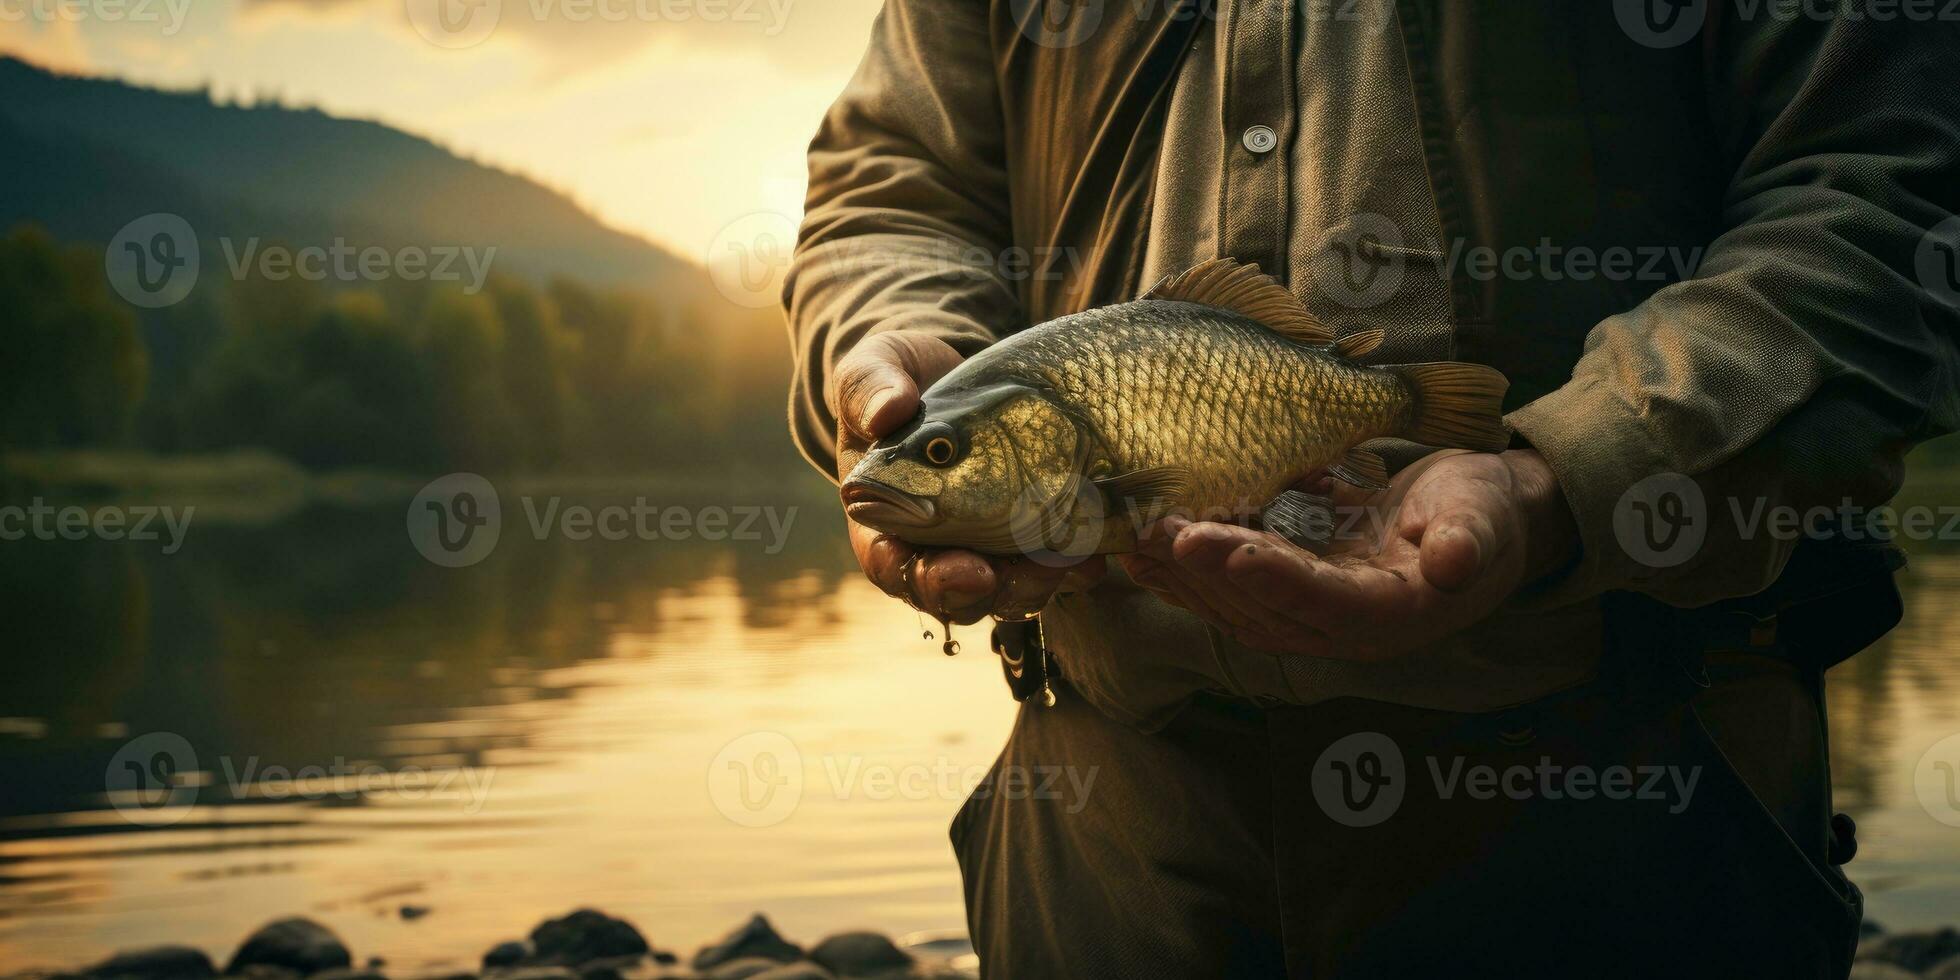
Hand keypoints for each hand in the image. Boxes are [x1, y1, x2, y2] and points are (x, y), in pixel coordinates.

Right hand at [832, 331, 1104, 624]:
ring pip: (1003, 591)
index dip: (920, 578)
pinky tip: (1093, 552)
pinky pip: (1046, 567)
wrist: (949, 372)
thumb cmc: (899, 377)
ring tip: (1064, 560)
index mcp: (883, 514)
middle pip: (950, 593)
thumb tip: (887, 412)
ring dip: (1033, 585)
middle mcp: (930, 541)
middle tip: (1011, 574)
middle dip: (983, 593)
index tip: (962, 570)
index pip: (890, 564)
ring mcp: (979, 543)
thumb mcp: (877, 366)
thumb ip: (870, 387)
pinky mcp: (1022, 534)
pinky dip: (1071, 568)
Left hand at [1116, 449, 1577, 659]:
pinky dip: (1188, 569)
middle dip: (1205, 570)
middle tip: (1156, 529)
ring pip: (1236, 603)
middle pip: (1263, 607)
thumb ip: (1468, 542)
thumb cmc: (1482, 514)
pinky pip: (1231, 587)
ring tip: (1137, 536)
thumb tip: (1455, 564)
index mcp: (1392, 613)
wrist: (1475, 521)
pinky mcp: (1291, 592)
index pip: (1322, 601)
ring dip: (1185, 573)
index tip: (1217, 544)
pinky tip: (1145, 546)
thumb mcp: (1485, 519)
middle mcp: (1342, 626)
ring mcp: (1311, 613)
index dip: (1269, 576)